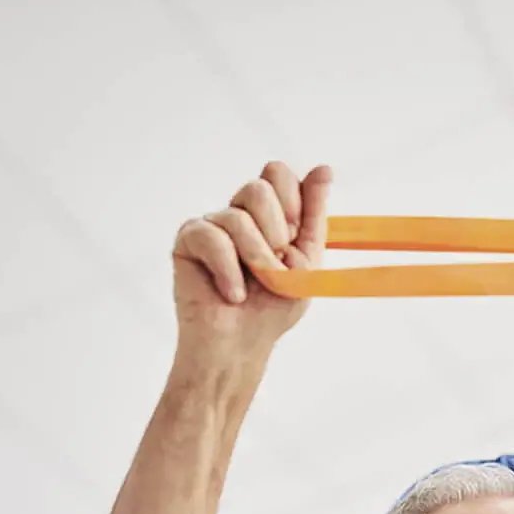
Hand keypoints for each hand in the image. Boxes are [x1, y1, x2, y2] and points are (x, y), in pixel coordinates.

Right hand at [172, 161, 331, 363]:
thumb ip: (314, 214)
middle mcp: (238, 214)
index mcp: (268, 214)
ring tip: (255, 286)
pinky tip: (232, 294)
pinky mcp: (188, 241)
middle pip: (258, 188)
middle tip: (274, 266)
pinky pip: (211, 237)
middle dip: (276, 233)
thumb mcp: (307, 260)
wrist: (242, 345)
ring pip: (237, 216)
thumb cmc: (272, 309)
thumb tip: (324, 168)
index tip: (294, 238)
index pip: (277, 174)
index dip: (291, 202)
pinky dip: (228, 270)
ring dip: (256, 257)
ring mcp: (212, 225)